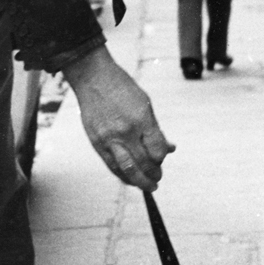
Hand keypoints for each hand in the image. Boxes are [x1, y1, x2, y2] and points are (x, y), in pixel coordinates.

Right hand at [63, 46, 173, 189]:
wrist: (93, 79)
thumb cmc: (122, 89)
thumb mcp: (145, 104)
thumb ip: (155, 129)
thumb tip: (169, 148)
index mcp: (141, 119)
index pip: (157, 150)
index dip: (162, 158)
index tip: (162, 158)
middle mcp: (126, 131)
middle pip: (143, 163)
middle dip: (153, 174)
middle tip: (158, 178)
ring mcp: (109, 138)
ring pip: (126, 169)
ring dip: (139, 182)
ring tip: (148, 186)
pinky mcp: (96, 142)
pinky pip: (111, 165)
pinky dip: (122, 175)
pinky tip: (129, 180)